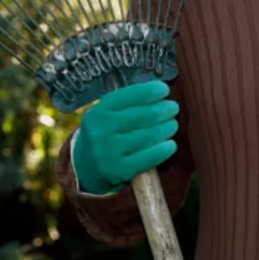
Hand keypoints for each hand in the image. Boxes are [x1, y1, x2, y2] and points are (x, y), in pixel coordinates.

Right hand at [73, 80, 179, 194]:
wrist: (85, 167)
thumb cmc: (105, 132)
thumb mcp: (106, 113)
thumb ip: (128, 102)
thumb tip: (159, 91)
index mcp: (99, 111)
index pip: (129, 96)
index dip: (150, 91)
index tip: (164, 90)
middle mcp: (102, 129)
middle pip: (142, 116)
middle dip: (163, 110)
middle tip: (173, 108)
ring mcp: (109, 151)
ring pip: (147, 136)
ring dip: (166, 128)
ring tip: (173, 124)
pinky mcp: (119, 170)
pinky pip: (147, 158)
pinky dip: (162, 150)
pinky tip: (171, 145)